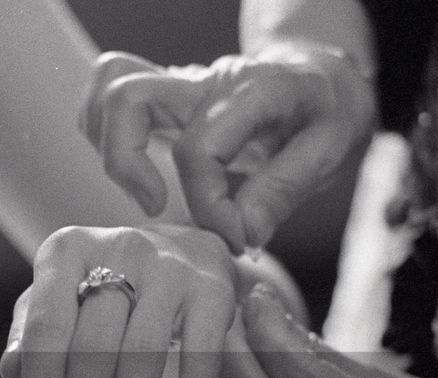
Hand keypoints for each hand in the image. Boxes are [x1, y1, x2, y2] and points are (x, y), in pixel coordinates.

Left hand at [1, 224, 235, 377]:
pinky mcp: (214, 287)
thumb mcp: (61, 301)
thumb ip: (31, 335)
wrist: (186, 250)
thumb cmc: (106, 289)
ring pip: (144, 352)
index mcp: (65, 251)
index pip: (48, 325)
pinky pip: (203, 350)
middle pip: (94, 345)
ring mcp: (170, 266)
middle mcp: (118, 248)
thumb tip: (12, 372)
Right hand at [81, 47, 376, 251]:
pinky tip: (134, 170)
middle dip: (127, 164)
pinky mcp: (169, 96)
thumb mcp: (330, 151)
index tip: (235, 239)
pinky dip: (108, 130)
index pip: (198, 150)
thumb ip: (282, 191)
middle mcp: (206, 82)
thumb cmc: (329, 113)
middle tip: (157, 208)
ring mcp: (182, 84)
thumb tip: (243, 233)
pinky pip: (117, 93)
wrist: (327, 79)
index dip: (208, 207)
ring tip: (144, 191)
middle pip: (130, 99)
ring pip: (113, 86)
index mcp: (250, 92)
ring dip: (110, 142)